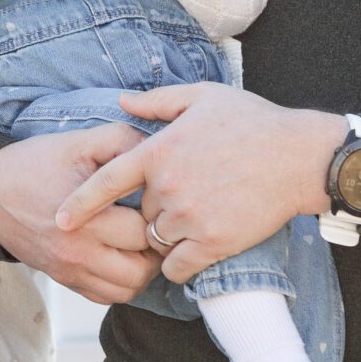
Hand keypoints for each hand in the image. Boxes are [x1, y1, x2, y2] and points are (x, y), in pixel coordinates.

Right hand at [0, 124, 157, 303]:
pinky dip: (121, 283)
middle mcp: (78, 254)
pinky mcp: (65, 280)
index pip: (143, 233)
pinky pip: (106, 297)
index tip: (157, 204)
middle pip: (141, 270)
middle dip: (155, 249)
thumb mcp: (78, 143)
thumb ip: (121, 141)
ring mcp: (71, 271)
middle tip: (155, 226)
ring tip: (140, 244)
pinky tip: (121, 257)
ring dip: (142, 270)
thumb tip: (154, 150)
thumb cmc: (33, 165)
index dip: (157, 218)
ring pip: (127, 290)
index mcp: (84, 221)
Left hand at [56, 86, 341, 282]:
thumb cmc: (253, 122)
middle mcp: (167, 187)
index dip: (79, 202)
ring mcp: (189, 218)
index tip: (60, 220)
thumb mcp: (203, 96)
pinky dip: (181, 263)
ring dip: (167, 237)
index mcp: (159, 151)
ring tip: (197, 220)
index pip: (105, 181)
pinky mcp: (213, 243)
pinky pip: (178, 266)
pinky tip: (196, 251)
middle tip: (186, 198)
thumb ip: (157, 101)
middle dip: (152, 211)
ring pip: (156, 240)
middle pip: (138, 214)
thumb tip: (121, 101)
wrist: (300, 157)